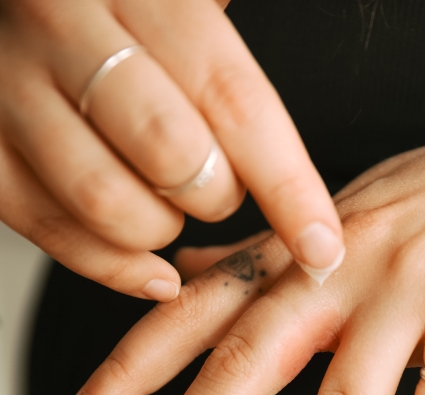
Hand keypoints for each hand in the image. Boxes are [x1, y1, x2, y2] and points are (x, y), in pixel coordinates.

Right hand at [0, 0, 342, 298]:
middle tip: (215, 188)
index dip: (288, 187)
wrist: (23, 3)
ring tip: (167, 204)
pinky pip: (52, 233)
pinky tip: (149, 268)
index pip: (235, 103)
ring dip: (159, 230)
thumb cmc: (122, 12)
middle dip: (214, 196)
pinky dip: (111, 266)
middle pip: (172, 156)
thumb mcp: (188, 3)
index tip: (323, 246)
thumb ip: (229, 55)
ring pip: (109, 205)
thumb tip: (307, 172)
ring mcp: (10, 87)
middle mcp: (65, 25)